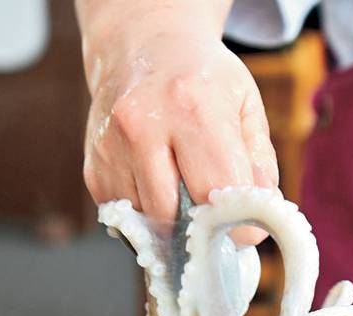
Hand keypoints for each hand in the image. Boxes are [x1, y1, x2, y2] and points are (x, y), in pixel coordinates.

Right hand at [78, 7, 277, 242]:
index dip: (235, 221)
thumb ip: (259, 161)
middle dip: (198, 226)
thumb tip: (259, 212)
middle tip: (214, 220)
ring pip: (147, 222)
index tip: (245, 233)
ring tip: (182, 192)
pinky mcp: (93, 170)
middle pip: (174, 215)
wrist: (141, 45)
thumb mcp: (244, 103)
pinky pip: (125, 218)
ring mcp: (111, 149)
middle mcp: (143, 126)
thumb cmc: (201, 78)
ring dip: (169, 221)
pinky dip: (145, 214)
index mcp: (191, 106)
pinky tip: (155, 184)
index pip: (216, 189)